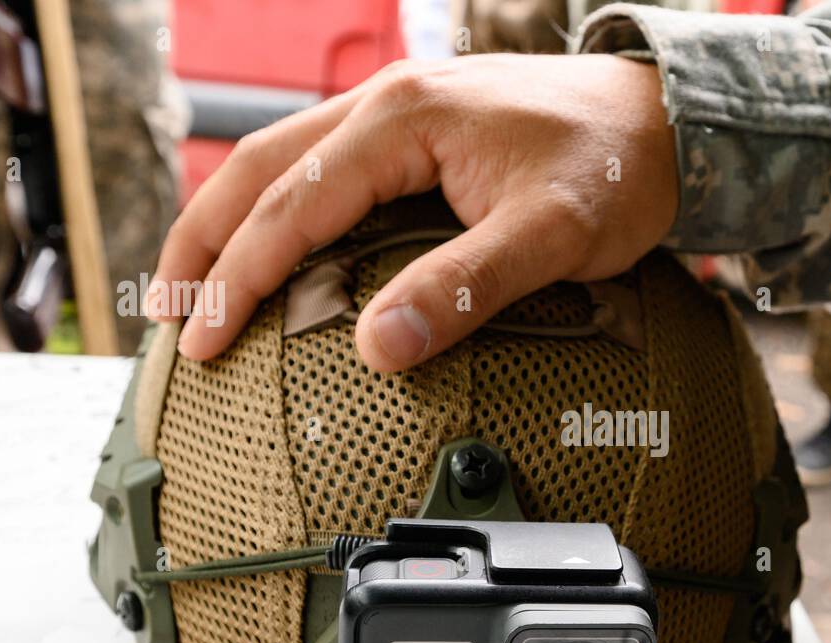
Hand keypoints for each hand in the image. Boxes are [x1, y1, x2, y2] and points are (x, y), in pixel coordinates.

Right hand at [150, 53, 677, 370]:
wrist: (663, 122)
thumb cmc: (614, 168)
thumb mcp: (548, 235)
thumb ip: (463, 289)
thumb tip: (376, 348)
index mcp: (404, 120)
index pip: (292, 204)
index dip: (240, 277)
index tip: (205, 343)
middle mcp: (386, 106)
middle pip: (259, 171)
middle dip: (203, 244)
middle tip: (168, 318)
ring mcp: (398, 116)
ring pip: (282, 164)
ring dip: (230, 223)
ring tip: (193, 288)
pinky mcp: (416, 135)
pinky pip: (323, 169)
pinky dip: (280, 212)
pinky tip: (271, 251)